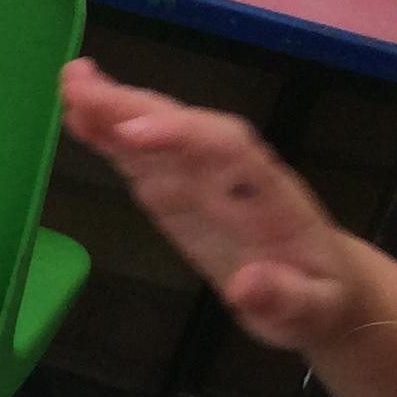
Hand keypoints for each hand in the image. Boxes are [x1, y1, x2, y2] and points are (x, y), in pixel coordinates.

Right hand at [60, 59, 365, 355]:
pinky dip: (111, 139)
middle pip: (185, 128)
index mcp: (270, 197)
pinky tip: (79, 119)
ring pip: (161, 136)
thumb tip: (245, 285)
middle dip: (133, 107)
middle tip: (77, 85)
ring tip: (70, 83)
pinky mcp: (183, 195)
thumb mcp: (312, 313)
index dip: (180, 137)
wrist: (327, 288)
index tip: (130, 134)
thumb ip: (284, 299)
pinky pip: (145, 160)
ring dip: (115, 109)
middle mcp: (235, 176)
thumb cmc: (320, 301)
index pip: (227, 149)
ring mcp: (206, 182)